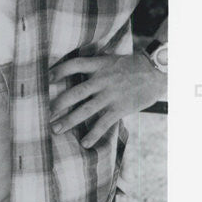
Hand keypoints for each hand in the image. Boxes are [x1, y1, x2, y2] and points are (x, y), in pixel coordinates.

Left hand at [48, 52, 166, 148]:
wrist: (156, 72)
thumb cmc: (132, 66)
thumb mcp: (111, 59)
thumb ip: (96, 66)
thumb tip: (78, 70)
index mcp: (99, 65)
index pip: (74, 65)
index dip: (59, 70)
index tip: (47, 77)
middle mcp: (102, 80)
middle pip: (75, 92)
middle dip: (58, 103)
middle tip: (45, 113)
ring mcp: (110, 95)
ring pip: (86, 109)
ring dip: (69, 120)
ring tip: (56, 129)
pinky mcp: (120, 108)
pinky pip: (104, 123)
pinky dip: (93, 133)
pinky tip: (84, 142)